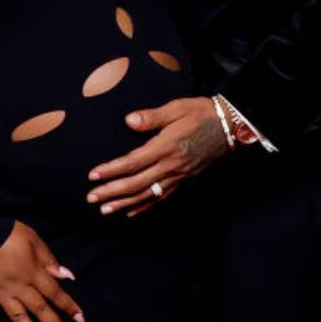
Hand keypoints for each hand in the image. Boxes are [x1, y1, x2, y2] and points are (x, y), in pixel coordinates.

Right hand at [0, 220, 83, 321]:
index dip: (69, 306)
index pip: (55, 293)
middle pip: (41, 310)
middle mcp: (19, 287)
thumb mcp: (34, 239)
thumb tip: (67, 275)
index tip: (81, 320)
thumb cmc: (7, 232)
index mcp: (33, 272)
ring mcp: (1, 293)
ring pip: (19, 319)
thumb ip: (49, 259)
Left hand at [86, 97, 229, 216]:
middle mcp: (171, 165)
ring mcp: (178, 176)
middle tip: (91, 198)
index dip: (111, 170)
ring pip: (147, 194)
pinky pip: (162, 198)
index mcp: (166, 146)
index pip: (133, 162)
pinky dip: (145, 207)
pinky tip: (131, 213)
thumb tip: (128, 121)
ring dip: (124, 204)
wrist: (229, 127)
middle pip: (136, 183)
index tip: (93, 175)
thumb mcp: (176, 108)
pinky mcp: (184, 180)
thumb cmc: (200, 113)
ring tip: (105, 210)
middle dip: (112, 192)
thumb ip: (151, 116)